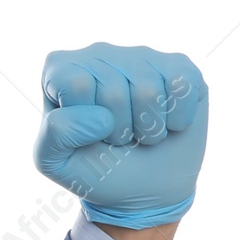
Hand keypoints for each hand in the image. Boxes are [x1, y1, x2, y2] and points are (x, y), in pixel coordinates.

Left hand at [33, 43, 207, 228]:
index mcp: (61, 70)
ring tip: (142, 132)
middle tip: (120, 137)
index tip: (89, 134)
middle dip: (120, 130)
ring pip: (149, 89)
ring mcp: (141, 56)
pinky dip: (178, 119)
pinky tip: (168, 122)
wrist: (144, 186)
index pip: (76, 83)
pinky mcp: (179, 66)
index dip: (86, 122)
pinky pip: (183, 85)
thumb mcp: (56, 161)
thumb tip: (101, 116)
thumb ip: (56, 134)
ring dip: (149, 128)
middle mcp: (99, 53)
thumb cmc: (95, 168)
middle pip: (113, 89)